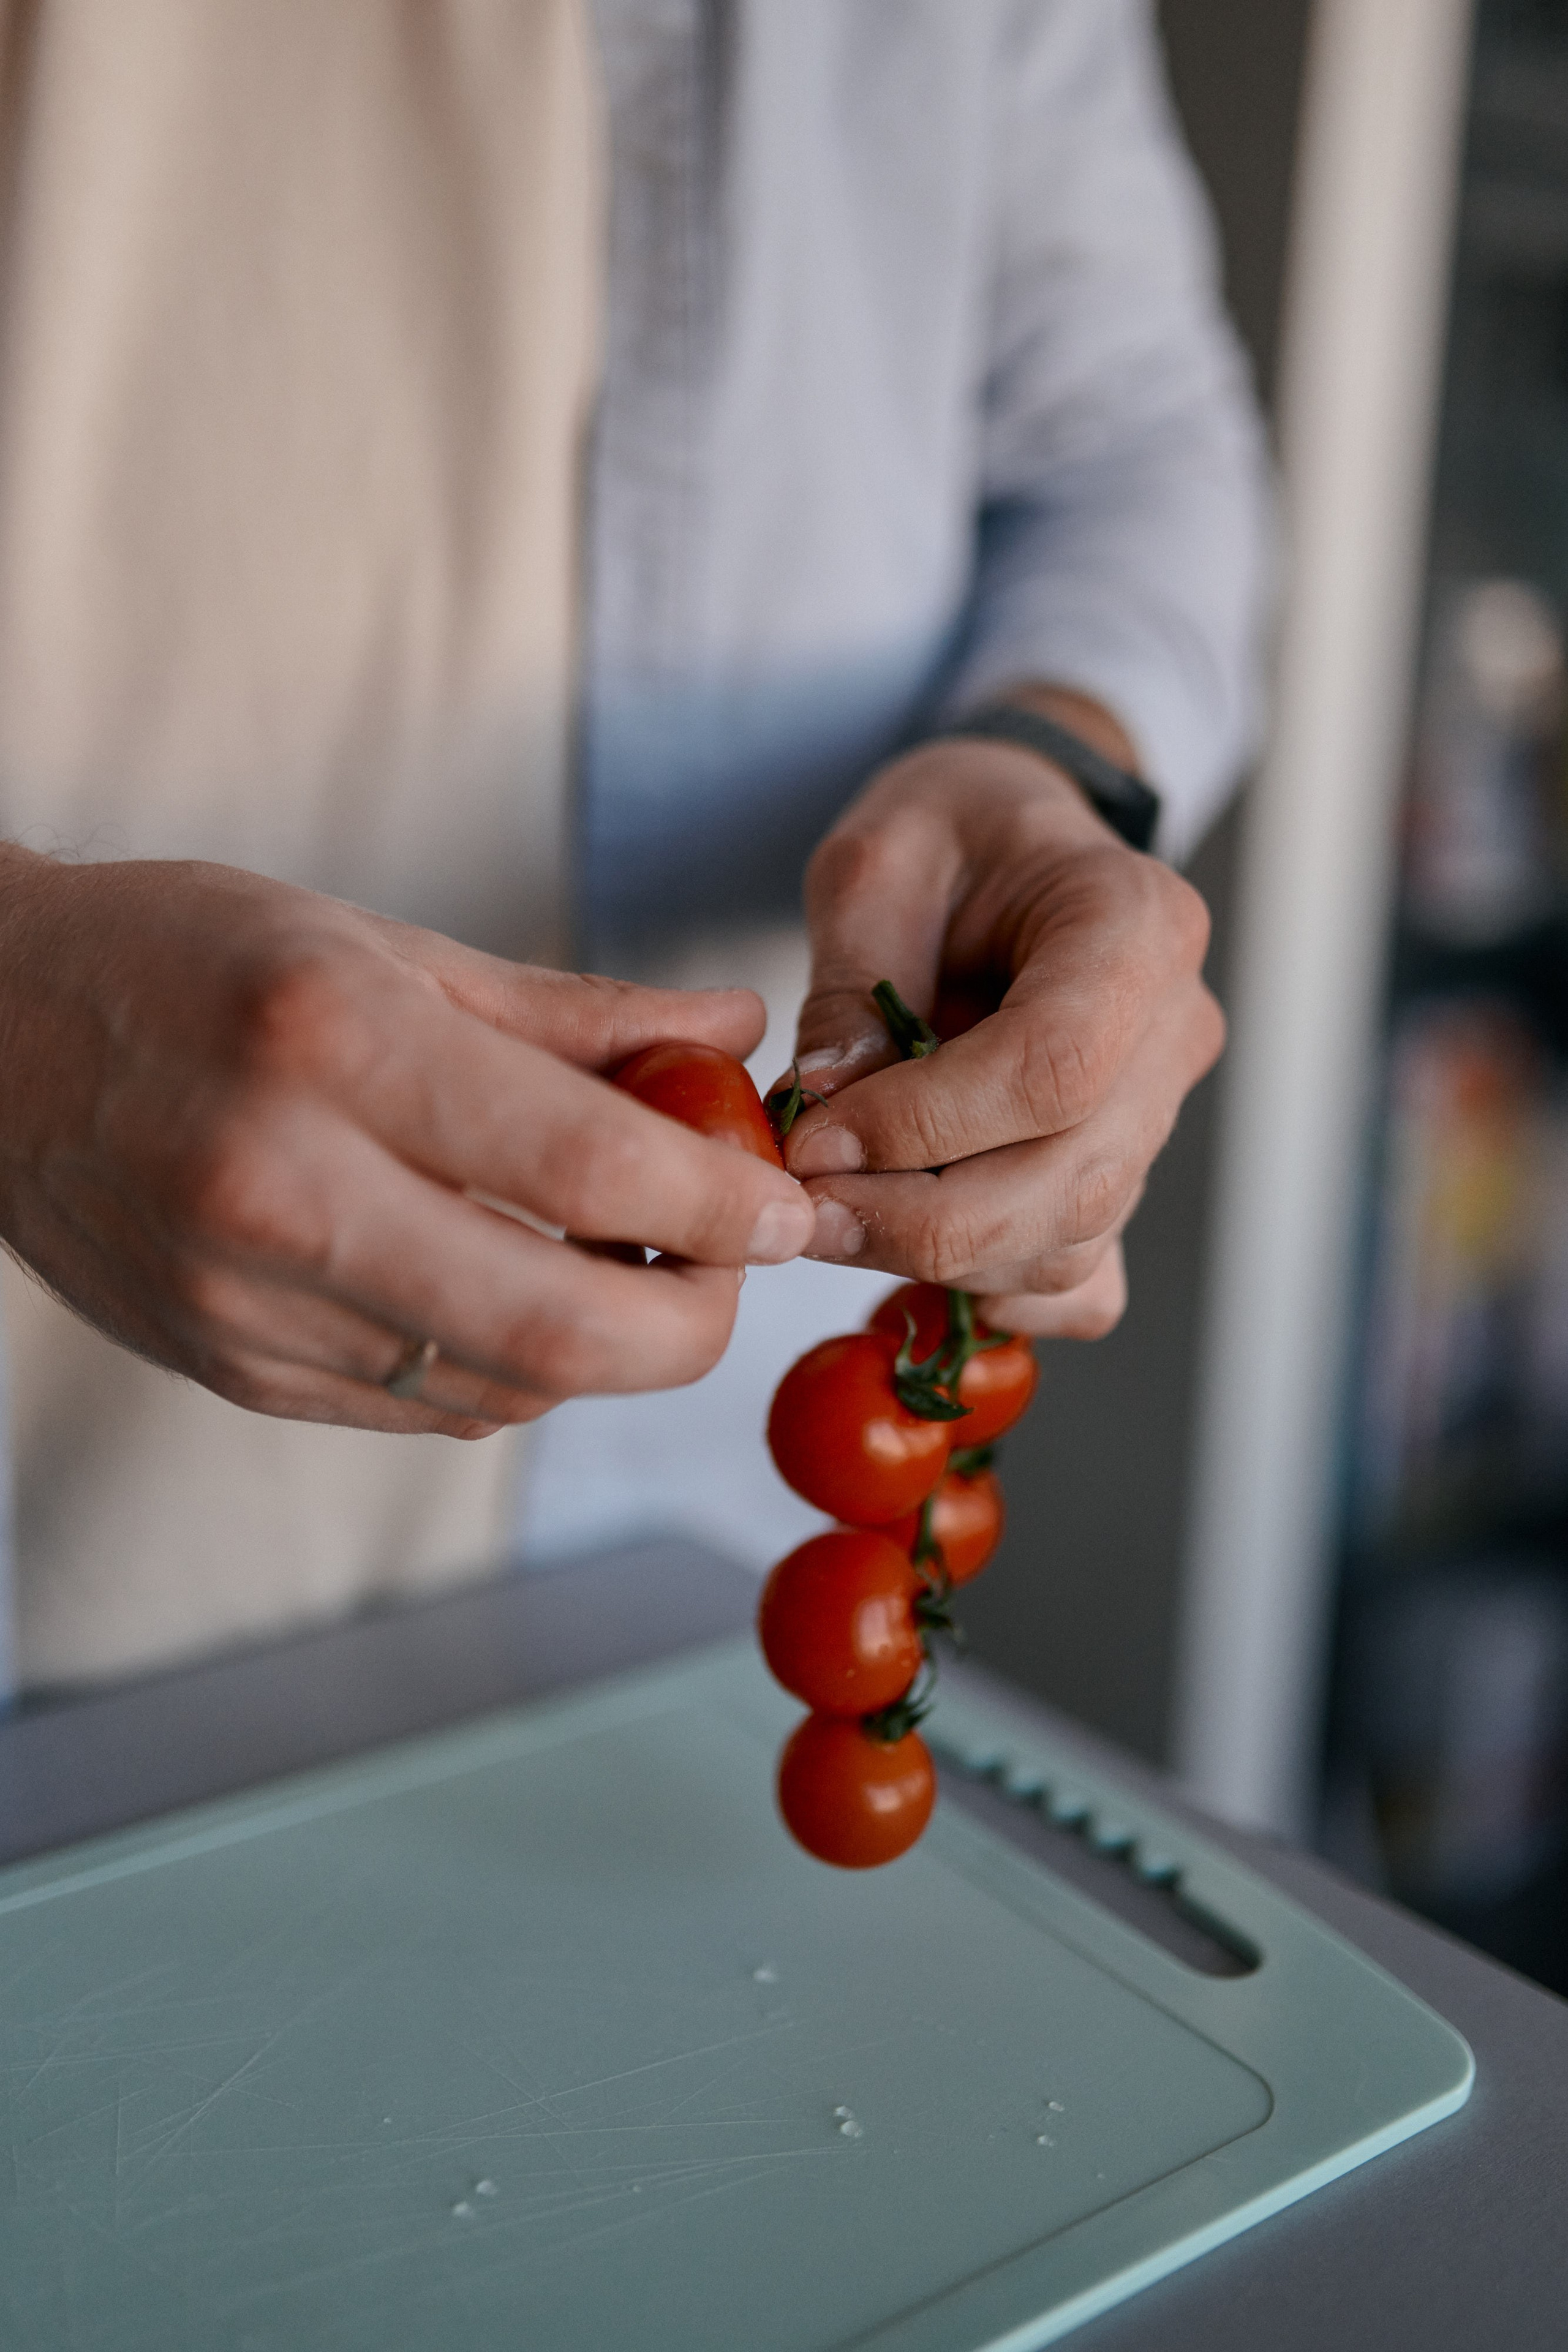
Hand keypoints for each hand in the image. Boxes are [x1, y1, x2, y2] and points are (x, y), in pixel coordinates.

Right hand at [0, 849, 814, 1435]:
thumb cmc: (190, 959)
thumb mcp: (385, 945)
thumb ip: (576, 1013)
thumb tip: (735, 1032)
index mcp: (331, 1044)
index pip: (588, 1164)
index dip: (724, 1200)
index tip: (785, 1204)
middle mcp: (281, 1189)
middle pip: (566, 1326)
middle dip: (696, 1321)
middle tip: (732, 1263)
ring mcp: (246, 1303)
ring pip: (508, 1388)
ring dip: (611, 1347)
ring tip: (635, 1261)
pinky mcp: (230, 1372)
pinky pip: (428, 1407)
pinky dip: (515, 1367)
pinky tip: (524, 1291)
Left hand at [778, 697, 1222, 1337]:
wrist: (1017, 852)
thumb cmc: (955, 837)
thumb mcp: (879, 858)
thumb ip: (852, 976)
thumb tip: (824, 1100)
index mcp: (1138, 925)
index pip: (1053, 1065)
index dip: (924, 1125)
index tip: (811, 1139)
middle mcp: (1174, 1032)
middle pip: (1070, 1181)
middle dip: (918, 1219)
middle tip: (799, 1207)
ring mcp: (1161, 1118)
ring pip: (1068, 1244)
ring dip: (935, 1258)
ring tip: (828, 1213)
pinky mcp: (1126, 1180)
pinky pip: (1079, 1284)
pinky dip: (991, 1292)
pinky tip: (906, 1253)